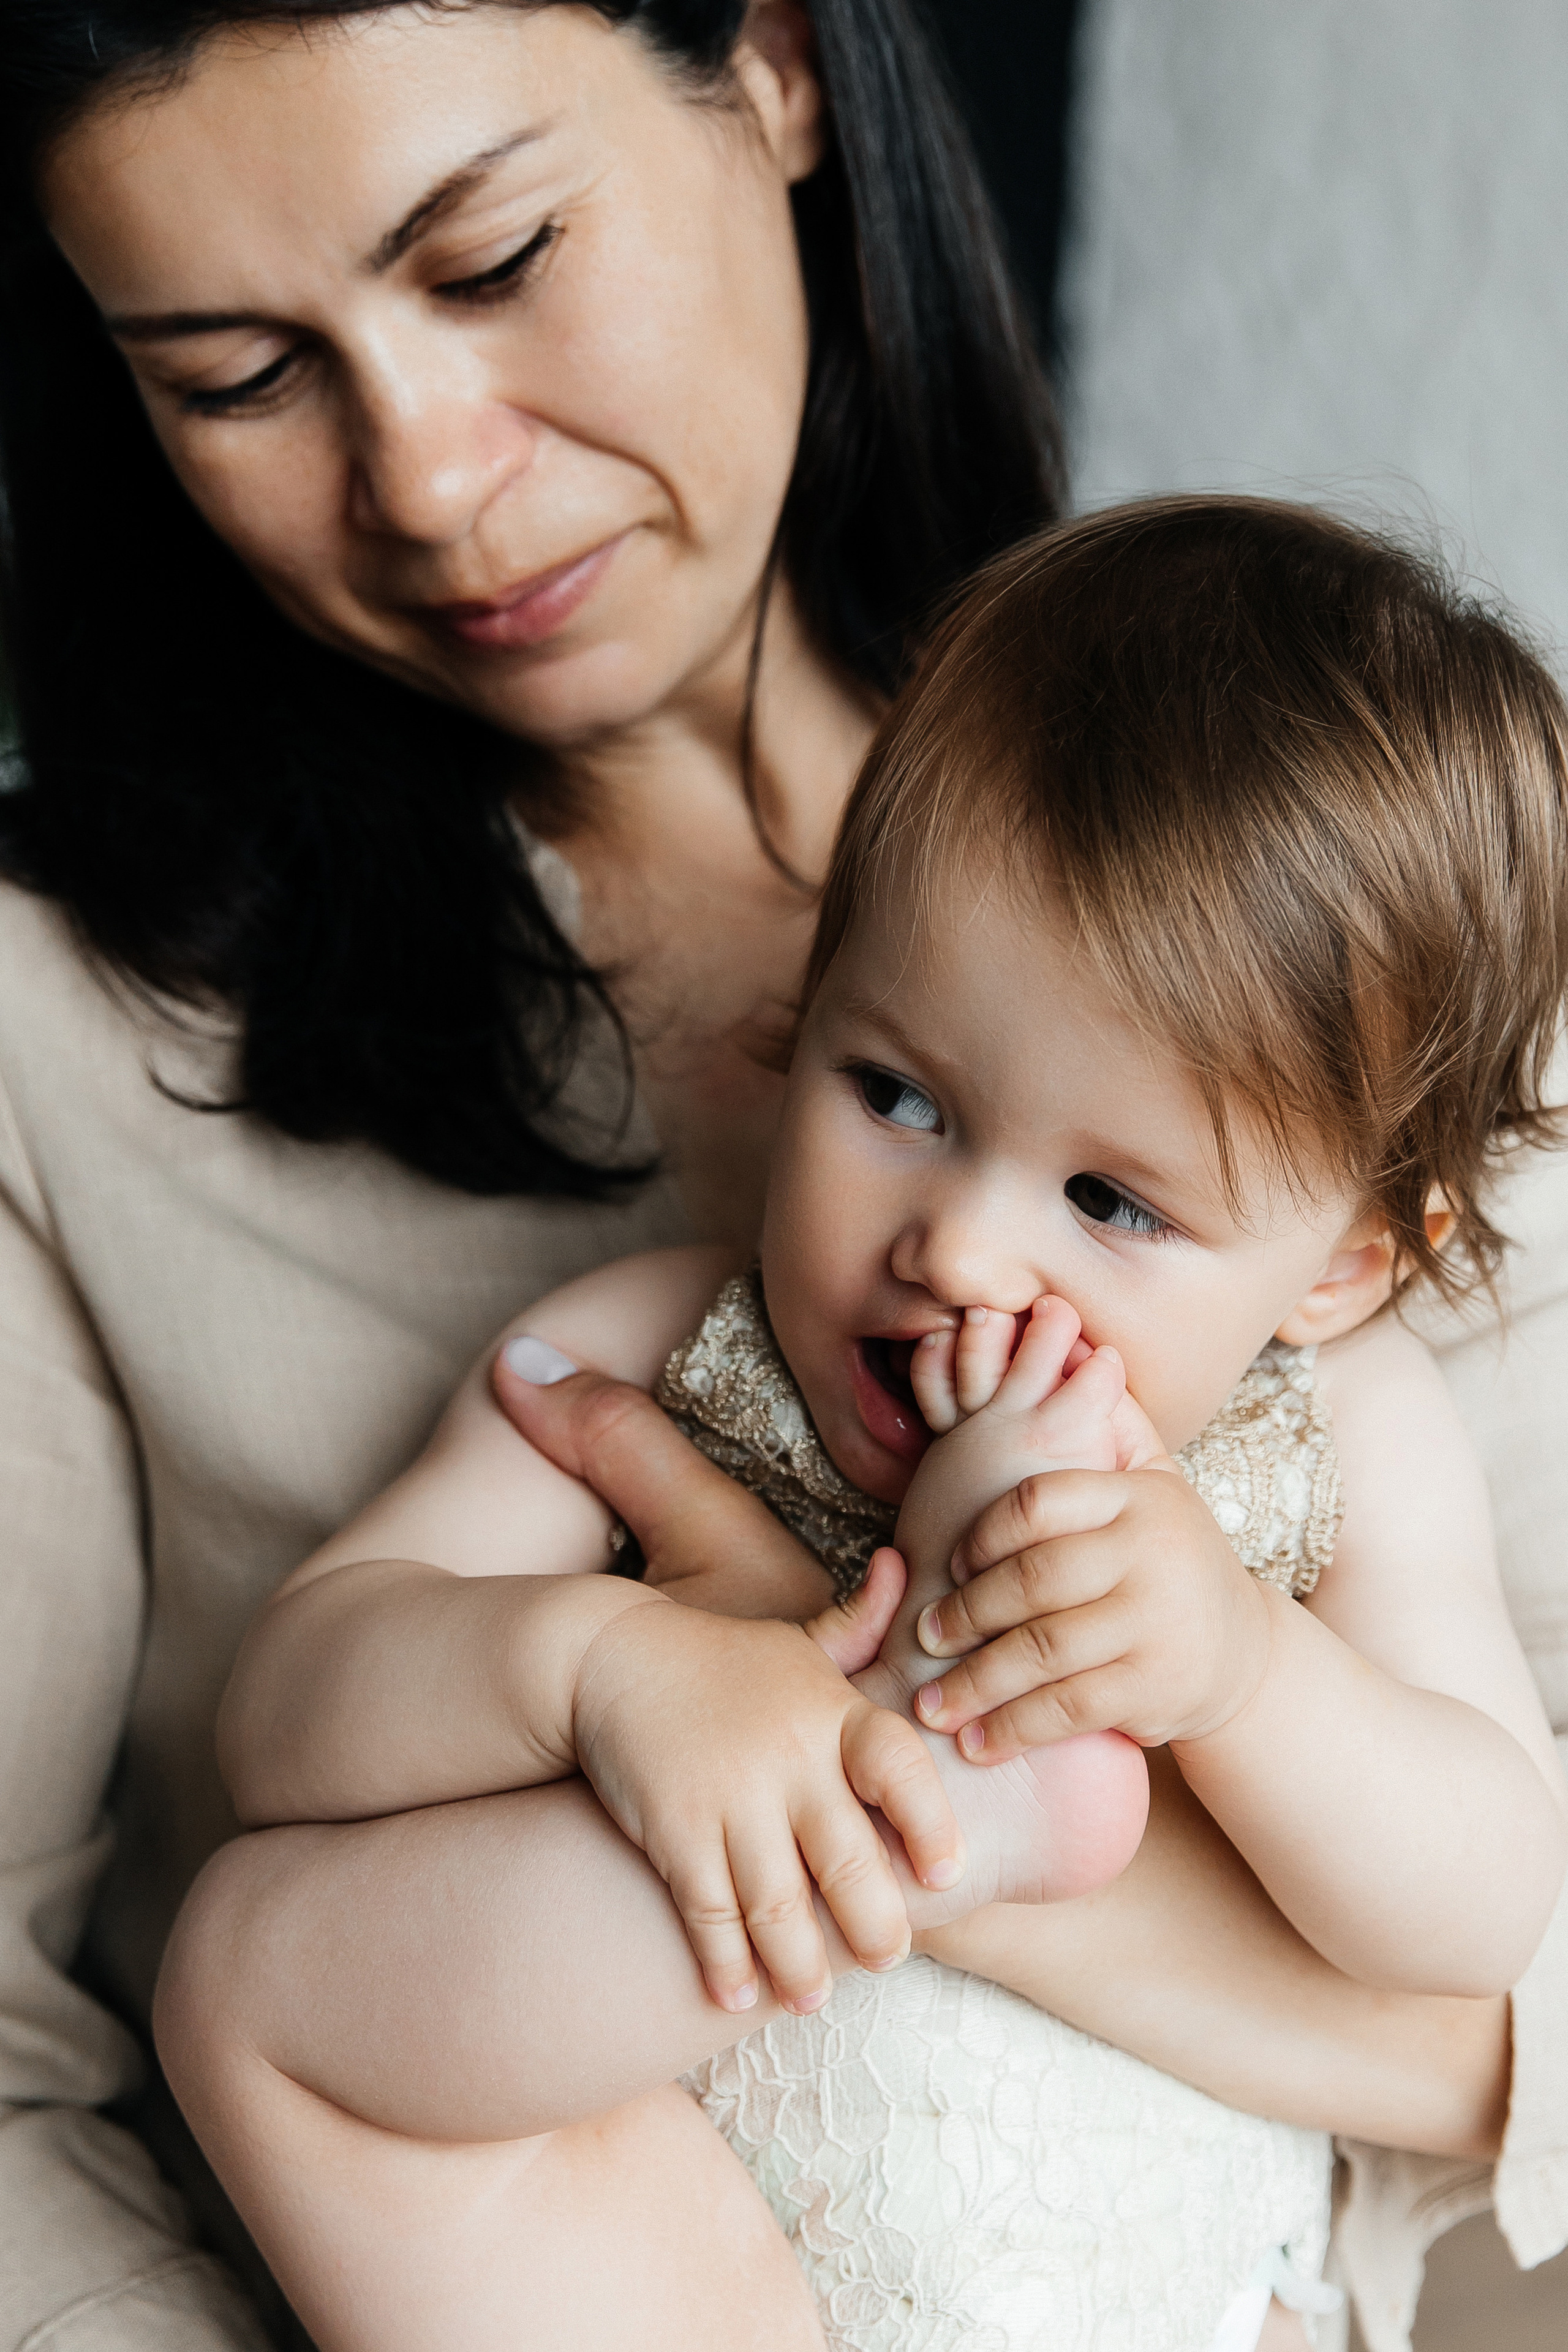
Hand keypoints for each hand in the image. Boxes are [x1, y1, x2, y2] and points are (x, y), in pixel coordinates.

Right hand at [493, 1355, 965, 2008]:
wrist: (608, 1657)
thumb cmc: (721, 1660)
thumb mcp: (795, 1640)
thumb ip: (859, 1625)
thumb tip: (903, 1568)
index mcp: (832, 1712)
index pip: (900, 1768)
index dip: (932, 1824)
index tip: (946, 1875)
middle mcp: (789, 1758)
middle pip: (850, 1864)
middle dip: (876, 1929)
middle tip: (885, 1956)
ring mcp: (730, 1800)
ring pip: (780, 1910)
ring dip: (800, 1968)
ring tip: (811, 1997)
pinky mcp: (675, 1831)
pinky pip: (709, 1917)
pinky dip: (724, 1966)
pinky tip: (734, 1997)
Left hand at [911, 1458, 1273, 1757]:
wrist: (1243, 1653)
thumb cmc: (1170, 1559)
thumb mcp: (1154, 1485)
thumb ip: (1108, 1430)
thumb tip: (1070, 1349)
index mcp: (1136, 1498)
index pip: (1039, 1500)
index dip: (981, 1533)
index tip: (945, 1564)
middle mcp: (1149, 1554)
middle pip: (1031, 1580)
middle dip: (964, 1614)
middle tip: (921, 1636)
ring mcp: (1154, 1623)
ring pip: (1043, 1650)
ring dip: (976, 1682)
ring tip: (931, 1703)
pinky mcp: (1156, 1686)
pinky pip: (1069, 1708)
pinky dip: (1016, 1728)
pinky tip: (979, 1743)